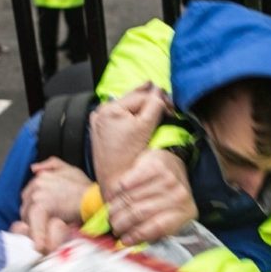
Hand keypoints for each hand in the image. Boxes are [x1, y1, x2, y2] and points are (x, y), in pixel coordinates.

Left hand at [18, 157, 92, 251]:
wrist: (96, 200)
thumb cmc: (86, 188)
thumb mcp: (70, 170)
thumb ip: (51, 165)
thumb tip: (33, 168)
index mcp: (40, 176)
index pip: (28, 197)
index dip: (34, 209)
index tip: (43, 218)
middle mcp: (36, 183)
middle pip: (26, 207)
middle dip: (33, 218)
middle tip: (45, 229)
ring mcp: (37, 194)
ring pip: (27, 216)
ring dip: (34, 227)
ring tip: (44, 238)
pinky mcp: (41, 206)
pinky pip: (33, 223)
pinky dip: (37, 234)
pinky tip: (41, 245)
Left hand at [90, 83, 170, 199]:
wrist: (113, 181)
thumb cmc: (129, 157)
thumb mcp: (145, 128)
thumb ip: (154, 106)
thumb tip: (159, 91)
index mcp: (111, 109)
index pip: (141, 97)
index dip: (159, 100)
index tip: (172, 109)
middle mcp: (101, 111)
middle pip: (131, 98)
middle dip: (149, 98)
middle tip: (165, 99)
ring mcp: (98, 120)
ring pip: (125, 106)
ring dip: (140, 104)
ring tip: (155, 99)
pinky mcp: (100, 129)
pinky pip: (118, 115)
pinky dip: (130, 113)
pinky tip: (139, 111)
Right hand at [108, 149, 196, 245]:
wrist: (173, 164)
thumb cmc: (169, 196)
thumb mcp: (171, 215)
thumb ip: (157, 230)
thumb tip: (132, 244)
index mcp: (185, 212)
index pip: (157, 227)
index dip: (137, 235)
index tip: (124, 241)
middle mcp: (179, 195)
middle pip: (140, 212)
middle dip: (122, 224)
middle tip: (114, 228)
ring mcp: (167, 179)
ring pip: (130, 198)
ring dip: (116, 210)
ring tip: (111, 216)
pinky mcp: (153, 166)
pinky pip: (126, 182)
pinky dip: (115, 193)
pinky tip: (111, 199)